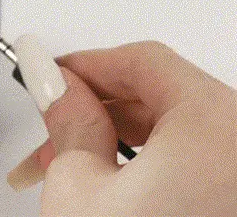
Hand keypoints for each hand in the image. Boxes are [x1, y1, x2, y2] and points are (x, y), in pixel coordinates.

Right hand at [8, 39, 236, 215]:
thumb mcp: (82, 191)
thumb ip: (66, 119)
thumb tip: (49, 77)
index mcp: (219, 129)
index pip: (142, 61)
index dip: (83, 65)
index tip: (46, 74)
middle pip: (158, 98)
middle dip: (92, 113)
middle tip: (49, 129)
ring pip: (172, 137)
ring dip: (113, 146)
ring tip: (66, 170)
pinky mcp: (231, 204)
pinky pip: (191, 168)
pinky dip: (147, 173)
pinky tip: (109, 189)